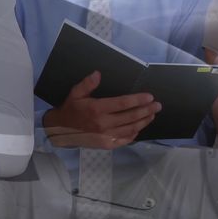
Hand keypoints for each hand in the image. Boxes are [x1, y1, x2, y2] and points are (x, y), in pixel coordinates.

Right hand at [43, 71, 159, 148]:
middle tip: (157, 105)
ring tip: (152, 115)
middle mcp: (103, 124)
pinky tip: (140, 128)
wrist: (60, 130)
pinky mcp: (106, 144)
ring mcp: (105, 136)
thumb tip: (98, 74)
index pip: (122, 104)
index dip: (138, 100)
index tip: (149, 97)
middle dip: (146, 110)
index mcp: (97, 109)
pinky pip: (124, 140)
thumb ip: (87, 83)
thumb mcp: (75, 93)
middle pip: (130, 117)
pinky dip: (134, 134)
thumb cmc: (71, 109)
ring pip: (130, 129)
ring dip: (143, 122)